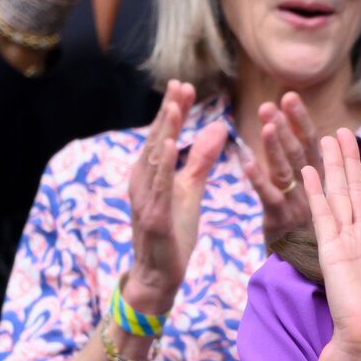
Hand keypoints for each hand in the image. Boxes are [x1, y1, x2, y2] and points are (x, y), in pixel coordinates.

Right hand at [125, 80, 225, 310]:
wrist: (159, 274)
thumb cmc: (173, 232)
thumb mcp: (190, 190)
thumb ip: (201, 159)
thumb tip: (218, 127)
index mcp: (151, 173)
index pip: (164, 135)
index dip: (173, 110)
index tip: (184, 86)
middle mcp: (143, 181)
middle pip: (157, 140)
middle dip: (168, 113)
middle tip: (180, 86)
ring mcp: (145, 199)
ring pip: (155, 160)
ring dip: (164, 132)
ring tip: (175, 107)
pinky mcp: (153, 217)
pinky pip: (158, 187)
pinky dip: (163, 166)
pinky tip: (170, 146)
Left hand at [239, 92, 324, 240]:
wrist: (305, 272)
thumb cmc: (308, 229)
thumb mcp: (314, 196)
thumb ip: (305, 167)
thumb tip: (310, 135)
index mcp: (320, 179)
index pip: (311, 143)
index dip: (299, 119)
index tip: (289, 96)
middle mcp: (312, 189)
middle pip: (299, 152)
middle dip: (287, 125)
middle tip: (272, 102)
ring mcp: (297, 205)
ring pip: (286, 171)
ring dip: (276, 146)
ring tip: (267, 123)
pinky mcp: (281, 222)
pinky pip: (269, 198)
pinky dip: (258, 180)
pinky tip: (246, 163)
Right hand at [305, 127, 360, 360]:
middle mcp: (360, 237)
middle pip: (354, 189)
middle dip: (349, 159)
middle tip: (343, 131)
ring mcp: (343, 241)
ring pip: (339, 195)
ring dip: (333, 167)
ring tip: (328, 139)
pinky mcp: (330, 250)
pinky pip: (322, 215)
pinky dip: (316, 192)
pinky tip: (310, 171)